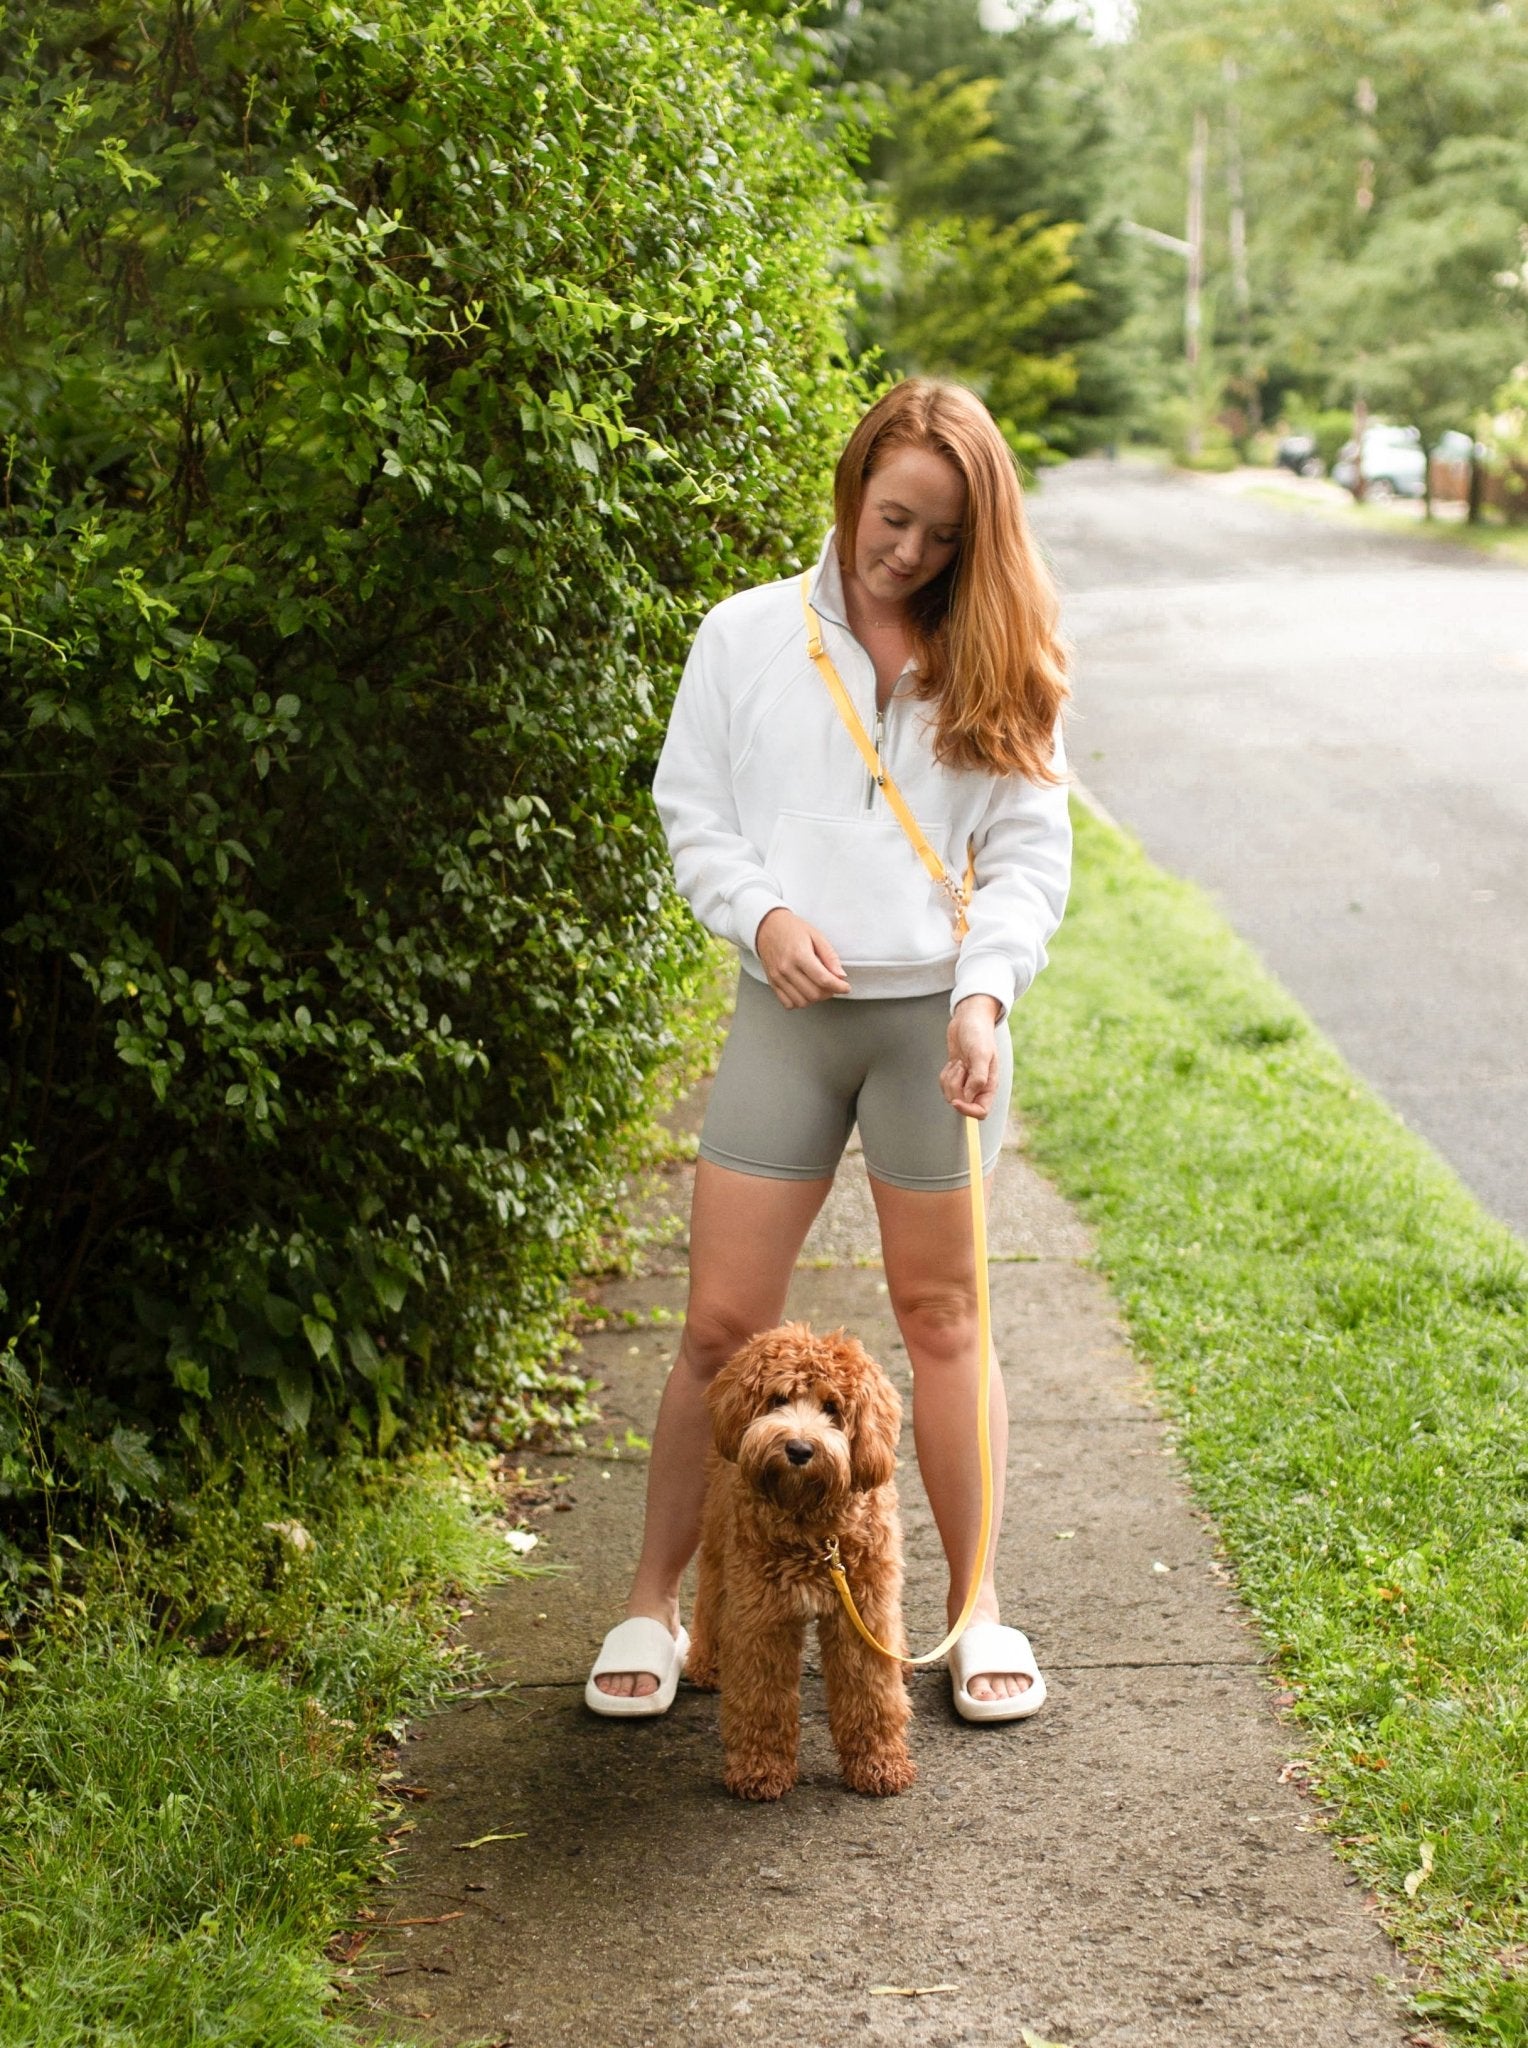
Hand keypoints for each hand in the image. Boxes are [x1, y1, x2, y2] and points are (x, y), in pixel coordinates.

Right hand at [756, 908, 850, 1006]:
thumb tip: (841, 975)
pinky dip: (800, 1002)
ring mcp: (778, 978)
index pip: (823, 979)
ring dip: (815, 998)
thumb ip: (830, 956)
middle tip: (833, 984)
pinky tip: (805, 991)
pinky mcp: (772, 983)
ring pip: (802, 1002)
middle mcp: (786, 968)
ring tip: (819, 987)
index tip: (845, 987)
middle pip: (814, 993)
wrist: (766, 927)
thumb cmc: (792, 929)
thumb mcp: (816, 935)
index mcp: (799, 955)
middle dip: (829, 992)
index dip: (839, 987)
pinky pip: (788, 1003)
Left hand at [941, 995, 1000, 1117]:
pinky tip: (953, 1062)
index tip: (956, 1101)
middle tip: (960, 1066)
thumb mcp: (981, 1054)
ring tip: (958, 1062)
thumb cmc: (978, 1034)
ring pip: (950, 1094)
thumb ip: (978, 1077)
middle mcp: (979, 1086)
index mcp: (989, 1085)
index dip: (967, 1110)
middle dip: (955, 1087)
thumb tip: (969, 1097)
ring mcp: (966, 1082)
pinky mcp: (956, 1076)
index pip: (981, 1111)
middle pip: (962, 1103)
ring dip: (949, 1079)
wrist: (968, 1019)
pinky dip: (945, 1075)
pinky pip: (944, 1085)